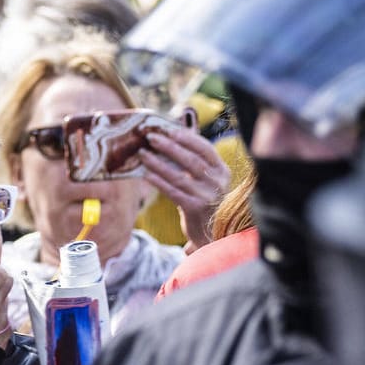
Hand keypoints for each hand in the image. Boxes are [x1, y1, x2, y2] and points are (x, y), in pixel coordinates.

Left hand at [140, 119, 229, 249]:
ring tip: (143, 155)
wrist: (211, 233)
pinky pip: (173, 192)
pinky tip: (146, 175)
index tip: (170, 130)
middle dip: (169, 147)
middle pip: (191, 160)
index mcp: (221, 170)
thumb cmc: (204, 200)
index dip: (188, 138)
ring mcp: (207, 196)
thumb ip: (194, 161)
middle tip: (151, 138)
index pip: (206, 149)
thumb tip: (171, 138)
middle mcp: (217, 182)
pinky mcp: (194, 209)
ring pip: (179, 176)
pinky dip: (159, 182)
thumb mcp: (206, 180)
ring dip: (158, 163)